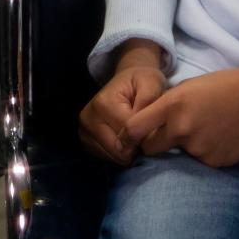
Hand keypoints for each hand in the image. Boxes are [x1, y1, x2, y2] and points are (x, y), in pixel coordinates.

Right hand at [78, 42, 166, 164]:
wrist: (127, 80)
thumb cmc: (141, 81)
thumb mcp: (152, 83)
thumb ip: (149, 103)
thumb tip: (142, 132)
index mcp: (103, 103)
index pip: (129, 133)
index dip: (146, 134)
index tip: (154, 125)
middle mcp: (88, 119)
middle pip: (119, 149)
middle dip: (137, 145)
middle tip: (145, 130)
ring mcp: (84, 132)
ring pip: (115, 156)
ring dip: (129, 150)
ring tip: (136, 132)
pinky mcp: (86, 142)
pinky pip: (109, 158)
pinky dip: (121, 152)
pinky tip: (126, 138)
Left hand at [120, 51, 238, 169]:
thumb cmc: (226, 85)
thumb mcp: (191, 85)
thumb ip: (169, 104)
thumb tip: (150, 123)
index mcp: (174, 104)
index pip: (135, 128)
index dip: (128, 135)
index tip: (128, 138)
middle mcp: (182, 128)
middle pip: (151, 148)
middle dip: (154, 144)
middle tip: (168, 135)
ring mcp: (199, 148)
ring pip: (179, 155)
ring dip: (186, 146)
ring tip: (208, 129)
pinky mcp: (214, 162)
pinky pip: (200, 161)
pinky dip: (205, 152)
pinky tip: (221, 137)